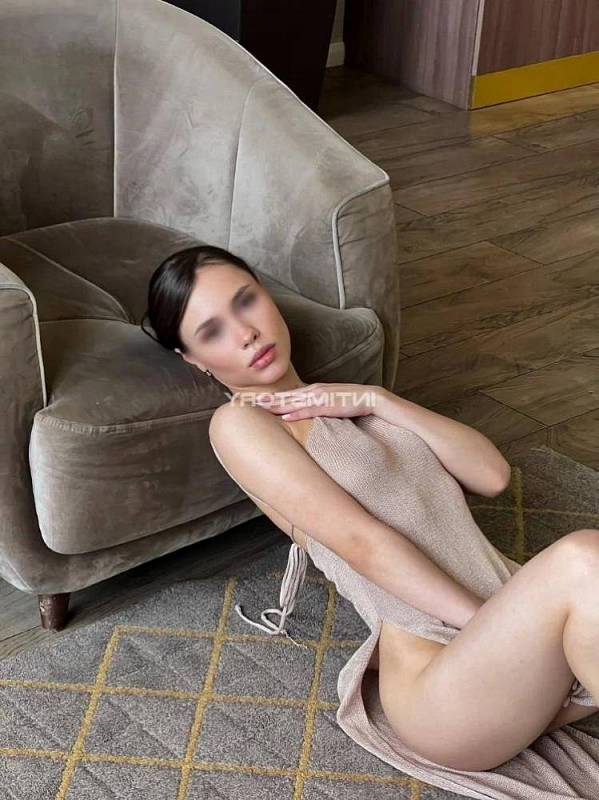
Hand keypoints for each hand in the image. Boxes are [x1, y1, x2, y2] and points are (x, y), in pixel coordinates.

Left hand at [253, 382, 382, 420]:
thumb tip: (300, 415)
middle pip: (285, 396)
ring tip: (259, 407)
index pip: (286, 395)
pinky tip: (286, 416)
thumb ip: (315, 406)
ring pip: (294, 402)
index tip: (252, 401)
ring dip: (277, 404)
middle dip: (266, 399)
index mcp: (312, 391)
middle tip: (246, 401)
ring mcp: (322, 398)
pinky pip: (312, 410)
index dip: (269, 398)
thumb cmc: (350, 402)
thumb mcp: (328, 403)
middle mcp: (314, 392)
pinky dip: (298, 413)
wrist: (370, 398)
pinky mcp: (331, 405)